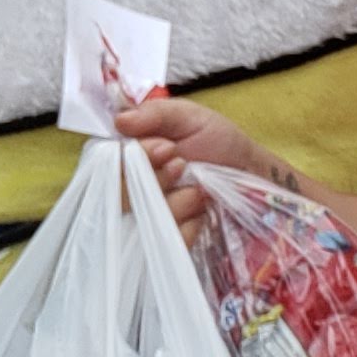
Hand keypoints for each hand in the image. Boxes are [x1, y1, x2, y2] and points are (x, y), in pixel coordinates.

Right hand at [112, 93, 294, 229]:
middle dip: (157, 180)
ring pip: (141, 220)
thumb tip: (119, 121)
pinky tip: (201, 211)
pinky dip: (188, 226)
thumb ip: (155, 114)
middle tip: (183, 165)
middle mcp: (129, 186)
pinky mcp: (166, 239)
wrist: (249, 172)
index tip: (167, 149)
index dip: (135, 159)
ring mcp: (146, 216)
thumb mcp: (188, 116)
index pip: (107, 163)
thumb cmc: (216, 140)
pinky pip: (165, 242)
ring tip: (200, 190)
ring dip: (176, 203)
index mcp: (127, 154)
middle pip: (118, 195)